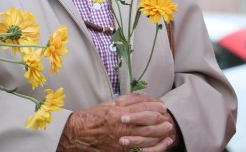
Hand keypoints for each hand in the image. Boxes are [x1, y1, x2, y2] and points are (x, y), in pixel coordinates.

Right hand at [56, 93, 174, 151]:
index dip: (154, 105)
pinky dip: (157, 146)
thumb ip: (124, 102)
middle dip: (161, 118)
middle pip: (149, 120)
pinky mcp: (123, 150)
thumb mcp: (107, 105)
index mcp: (117, 111)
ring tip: (167, 128)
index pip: (142, 106)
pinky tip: (163, 142)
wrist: (78, 134)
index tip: (161, 104)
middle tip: (166, 115)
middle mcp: (122, 125)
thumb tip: (142, 98)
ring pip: (149, 135)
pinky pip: (145, 149)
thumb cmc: (90, 118)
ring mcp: (123, 139)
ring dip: (161, 131)